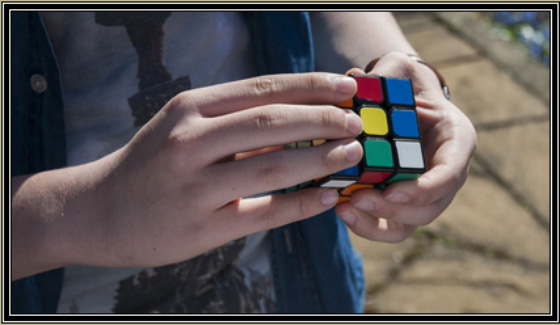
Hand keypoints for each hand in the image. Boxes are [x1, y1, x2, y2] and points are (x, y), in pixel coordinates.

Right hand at [12, 72, 364, 278]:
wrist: (98, 210)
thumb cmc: (149, 164)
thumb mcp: (181, 126)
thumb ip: (232, 121)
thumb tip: (297, 118)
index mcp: (190, 109)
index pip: (263, 88)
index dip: (311, 86)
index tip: (345, 87)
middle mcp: (190, 142)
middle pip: (273, 122)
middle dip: (323, 119)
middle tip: (355, 123)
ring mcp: (195, 186)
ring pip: (274, 166)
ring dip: (320, 159)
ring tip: (350, 154)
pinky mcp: (202, 227)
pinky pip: (265, 212)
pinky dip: (302, 204)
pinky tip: (327, 197)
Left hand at [335, 52, 476, 242]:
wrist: (400, 102)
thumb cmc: (403, 83)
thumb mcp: (398, 70)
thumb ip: (385, 73)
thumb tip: (353, 82)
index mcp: (456, 139)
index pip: (450, 173)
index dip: (425, 188)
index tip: (393, 193)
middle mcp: (446, 172)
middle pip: (430, 207)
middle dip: (395, 210)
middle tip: (359, 199)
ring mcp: (424, 192)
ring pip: (409, 224)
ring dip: (377, 223)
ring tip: (345, 209)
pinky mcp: (401, 203)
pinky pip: (389, 225)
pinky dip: (366, 225)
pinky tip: (341, 210)